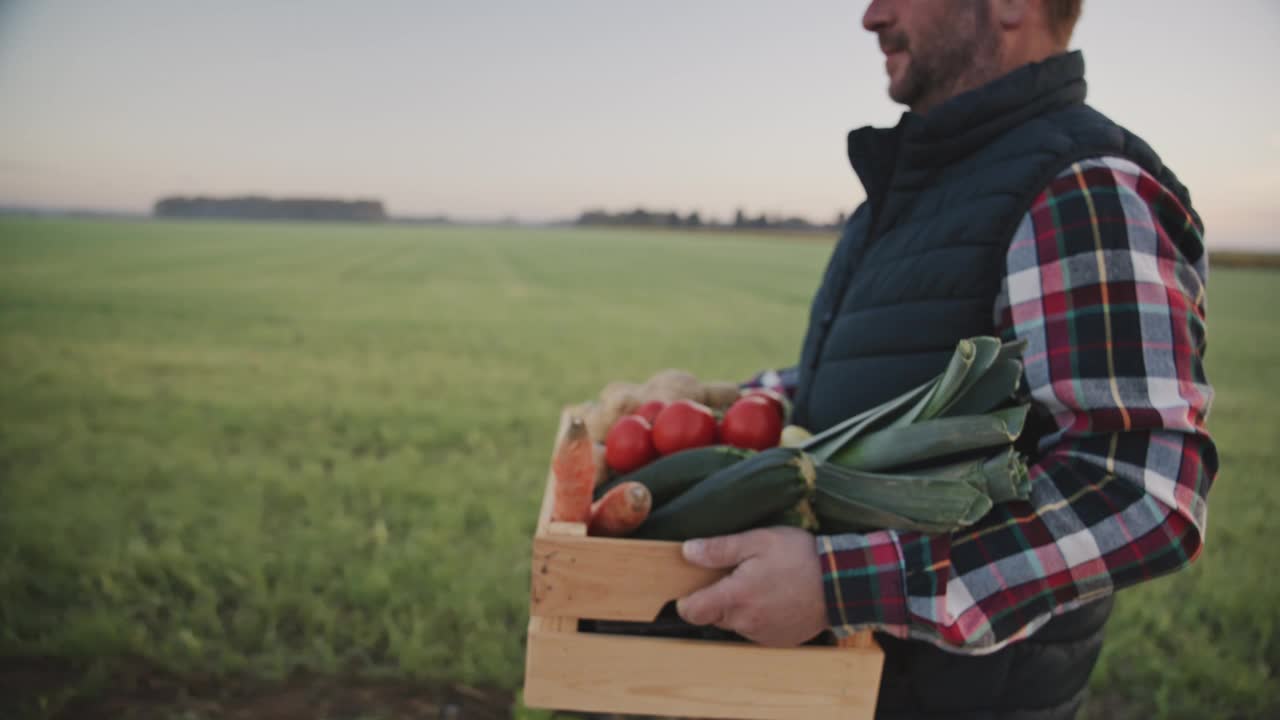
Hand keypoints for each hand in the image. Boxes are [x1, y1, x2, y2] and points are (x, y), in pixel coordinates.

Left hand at [675, 526, 827, 646]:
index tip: (693, 586)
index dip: (686, 599)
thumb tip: (687, 552)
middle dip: (718, 598)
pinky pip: (756, 630)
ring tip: (761, 584)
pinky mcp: (779, 641)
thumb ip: (720, 549)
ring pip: (735, 624)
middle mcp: (746, 623)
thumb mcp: (758, 541)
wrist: (843, 582)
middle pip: (713, 616)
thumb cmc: (800, 556)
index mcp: (735, 598)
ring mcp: (763, 635)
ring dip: (740, 608)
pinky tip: (775, 598)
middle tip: (736, 574)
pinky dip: (759, 617)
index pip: (690, 612)